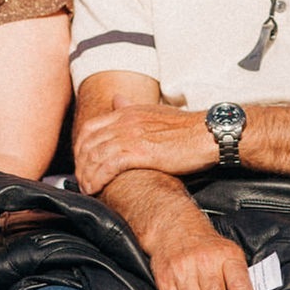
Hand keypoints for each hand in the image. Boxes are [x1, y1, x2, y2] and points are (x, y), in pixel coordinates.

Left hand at [74, 104, 217, 195]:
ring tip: (86, 189)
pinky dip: (97, 178)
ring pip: (95, 155)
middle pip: (88, 142)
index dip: (81, 147)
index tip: (82, 163)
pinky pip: (107, 165)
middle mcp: (125, 120)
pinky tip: (95, 189)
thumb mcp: (155, 113)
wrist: (209, 133)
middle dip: (80, 164)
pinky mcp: (140, 151)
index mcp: (128, 111)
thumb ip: (133, 110)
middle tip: (80, 181)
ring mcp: (131, 134)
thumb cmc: (187, 129)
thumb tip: (118, 100)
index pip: (91, 127)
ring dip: (86, 174)